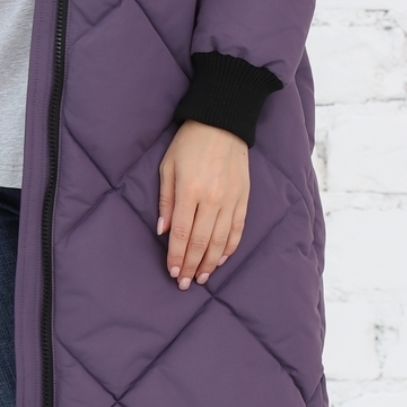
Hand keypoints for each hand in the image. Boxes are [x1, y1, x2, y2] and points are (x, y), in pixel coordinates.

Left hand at [156, 120, 249, 289]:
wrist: (223, 122)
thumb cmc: (189, 143)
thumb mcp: (168, 166)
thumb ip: (165, 199)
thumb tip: (162, 231)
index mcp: (189, 190)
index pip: (181, 234)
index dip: (176, 257)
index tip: (173, 273)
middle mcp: (212, 199)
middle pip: (200, 242)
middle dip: (191, 266)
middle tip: (185, 284)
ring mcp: (230, 200)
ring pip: (220, 241)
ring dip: (210, 262)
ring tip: (202, 277)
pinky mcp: (244, 198)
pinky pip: (237, 229)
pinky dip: (230, 247)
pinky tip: (221, 259)